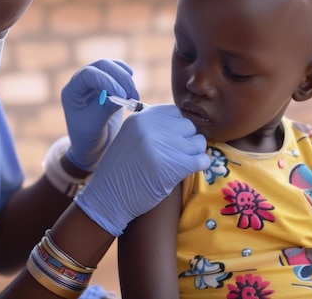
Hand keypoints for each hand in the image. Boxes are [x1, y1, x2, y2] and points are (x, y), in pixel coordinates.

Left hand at [61, 59, 137, 170]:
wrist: (92, 144)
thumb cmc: (87, 138)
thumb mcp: (93, 126)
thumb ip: (103, 109)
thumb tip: (119, 94)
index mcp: (72, 91)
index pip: (87, 75)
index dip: (105, 80)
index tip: (121, 95)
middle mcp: (81, 82)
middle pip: (101, 65)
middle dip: (119, 78)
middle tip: (132, 95)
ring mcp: (94, 81)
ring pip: (111, 66)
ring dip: (125, 78)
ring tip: (134, 97)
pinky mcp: (107, 83)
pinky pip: (118, 71)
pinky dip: (127, 77)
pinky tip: (131, 89)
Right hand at [74, 104, 209, 235]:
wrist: (109, 198)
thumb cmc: (122, 170)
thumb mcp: (131, 137)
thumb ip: (153, 127)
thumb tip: (185, 125)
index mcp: (141, 118)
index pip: (175, 113)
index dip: (176, 128)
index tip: (170, 141)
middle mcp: (152, 127)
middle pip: (188, 126)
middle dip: (187, 141)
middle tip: (176, 156)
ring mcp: (163, 145)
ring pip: (198, 142)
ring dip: (194, 153)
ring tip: (180, 164)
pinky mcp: (174, 165)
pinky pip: (202, 159)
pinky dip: (200, 166)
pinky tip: (187, 171)